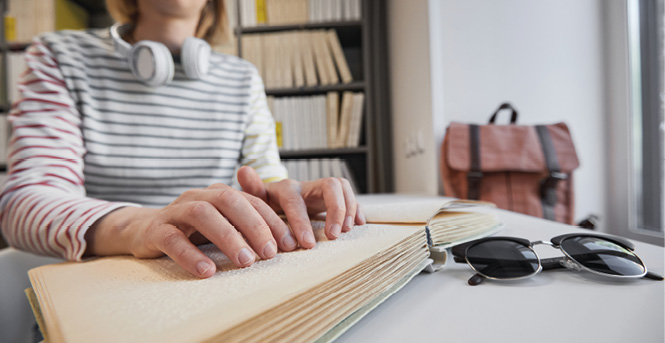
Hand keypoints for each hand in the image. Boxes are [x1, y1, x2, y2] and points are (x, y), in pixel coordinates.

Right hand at [85, 183, 297, 277]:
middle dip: (253, 226)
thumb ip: (246, 226)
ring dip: (227, 238)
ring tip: (245, 262)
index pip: (250, 200)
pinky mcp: (155, 229)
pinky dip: (191, 255)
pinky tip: (207, 271)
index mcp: (218, 194)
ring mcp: (175, 210)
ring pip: (202, 215)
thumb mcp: (221, 224)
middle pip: (229, 201)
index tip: (289, 243)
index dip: (272, 220)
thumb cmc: (192, 230)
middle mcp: (198, 196)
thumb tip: (285, 243)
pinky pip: (173, 239)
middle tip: (269, 253)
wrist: (142, 230)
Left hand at [237, 166, 365, 248]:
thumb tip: (243, 170)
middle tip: (334, 236)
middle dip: (335, 211)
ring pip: (342, 188)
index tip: (307, 244)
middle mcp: (307, 186)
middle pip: (330, 186)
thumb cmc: (265, 205)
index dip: (302, 221)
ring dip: (347, 209)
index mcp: (287, 188)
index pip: (297, 200)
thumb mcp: (256, 200)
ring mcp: (322, 191)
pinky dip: (356, 208)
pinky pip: (350, 196)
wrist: (274, 202)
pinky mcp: (333, 198)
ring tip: (345, 231)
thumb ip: (252, 189)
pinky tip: (358, 223)